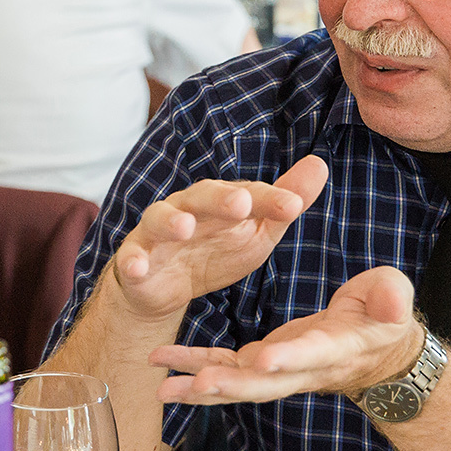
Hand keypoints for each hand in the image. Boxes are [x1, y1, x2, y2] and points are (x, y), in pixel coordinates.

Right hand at [107, 156, 328, 324]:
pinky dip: (131, 261)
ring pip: (160, 219)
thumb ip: (283, 204)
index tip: (294, 205)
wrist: (166, 286)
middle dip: (220, 198)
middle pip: (202, 196)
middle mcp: (188, 207)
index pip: (248, 193)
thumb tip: (320, 163)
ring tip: (184, 228)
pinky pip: (130, 256)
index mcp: (220, 200)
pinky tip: (136, 267)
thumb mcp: (257, 232)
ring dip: (171, 221)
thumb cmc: (215, 250)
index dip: (269, 199)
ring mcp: (158, 232)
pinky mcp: (135, 257)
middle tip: (242, 204)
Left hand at [153, 266, 425, 403]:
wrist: (376, 350)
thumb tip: (394, 305)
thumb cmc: (384, 316)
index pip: (310, 355)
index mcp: (334, 349)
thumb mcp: (393, 298)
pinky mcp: (262, 362)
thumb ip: (391, 299)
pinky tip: (163, 361)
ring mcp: (279, 370)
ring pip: (237, 383)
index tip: (263, 360)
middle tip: (196, 384)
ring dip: (200, 385)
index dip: (289, 359)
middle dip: (230, 384)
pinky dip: (194, 365)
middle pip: (264, 383)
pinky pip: (224, 367)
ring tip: (163, 385)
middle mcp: (301, 368)